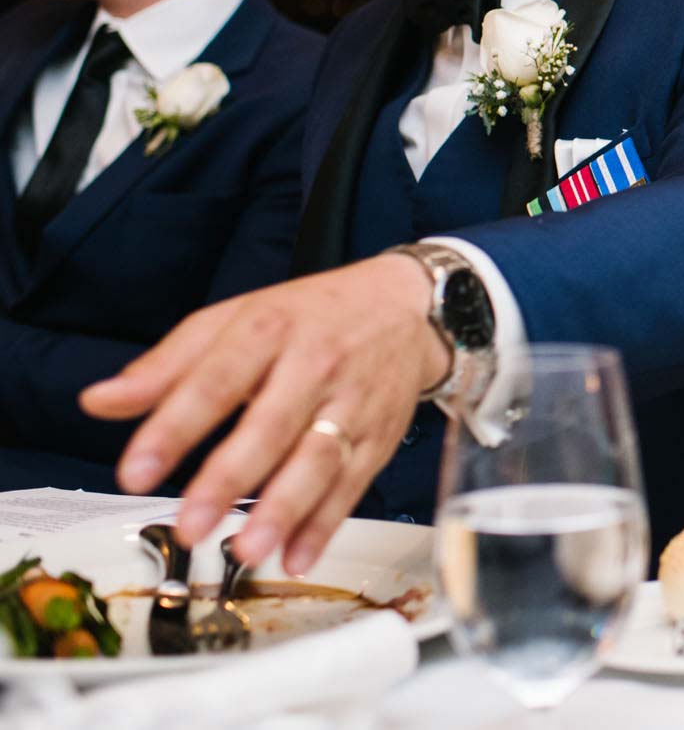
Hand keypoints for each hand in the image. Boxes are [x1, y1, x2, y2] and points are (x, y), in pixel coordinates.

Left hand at [78, 254, 451, 574]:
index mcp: (269, 329)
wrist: (404, 307)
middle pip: (271, 426)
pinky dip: (327, 525)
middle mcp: (315, 365)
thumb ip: (167, 366)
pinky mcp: (380, 435)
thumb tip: (98, 400)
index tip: (136, 472)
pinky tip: (296, 557)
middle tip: (191, 524)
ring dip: (286, 510)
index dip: (174, 428)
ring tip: (248, 551)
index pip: (215, 381)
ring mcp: (353, 403)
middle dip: (230, 479)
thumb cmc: (309, 317)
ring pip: (319, 460)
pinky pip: (354, 485)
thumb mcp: (234, 320)